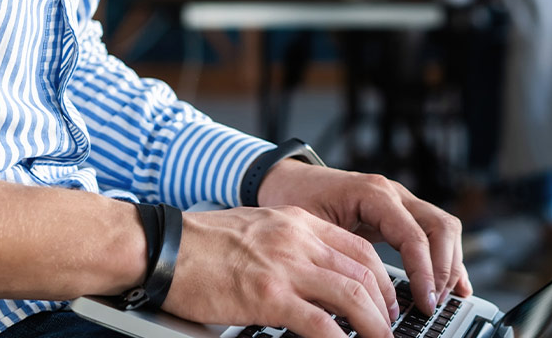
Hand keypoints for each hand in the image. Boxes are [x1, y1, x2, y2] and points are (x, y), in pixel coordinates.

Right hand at [164, 207, 398, 337]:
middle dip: (386, 305)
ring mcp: (285, 268)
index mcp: (298, 222)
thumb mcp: (258, 228)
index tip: (387, 300)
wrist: (161, 248)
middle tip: (390, 327)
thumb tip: (316, 274)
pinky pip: (321, 323)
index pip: (359, 248)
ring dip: (374, 325)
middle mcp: (299, 240)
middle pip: (364, 272)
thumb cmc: (199, 243)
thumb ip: (291, 246)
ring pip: (353, 296)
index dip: (382, 278)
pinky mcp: (268, 297)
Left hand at [258, 161, 471, 312]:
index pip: (413, 235)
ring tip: (444, 298)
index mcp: (373, 193)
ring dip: (449, 264)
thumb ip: (335, 255)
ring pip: (444, 229)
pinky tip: (455, 283)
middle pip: (440, 227)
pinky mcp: (400, 214)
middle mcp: (393, 193)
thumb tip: (354, 297)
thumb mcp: (309, 227)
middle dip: (444, 269)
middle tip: (434, 303)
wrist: (286, 180)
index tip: (425, 302)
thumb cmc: (293, 199)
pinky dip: (447, 258)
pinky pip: (434, 233)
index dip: (424, 272)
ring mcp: (400, 202)